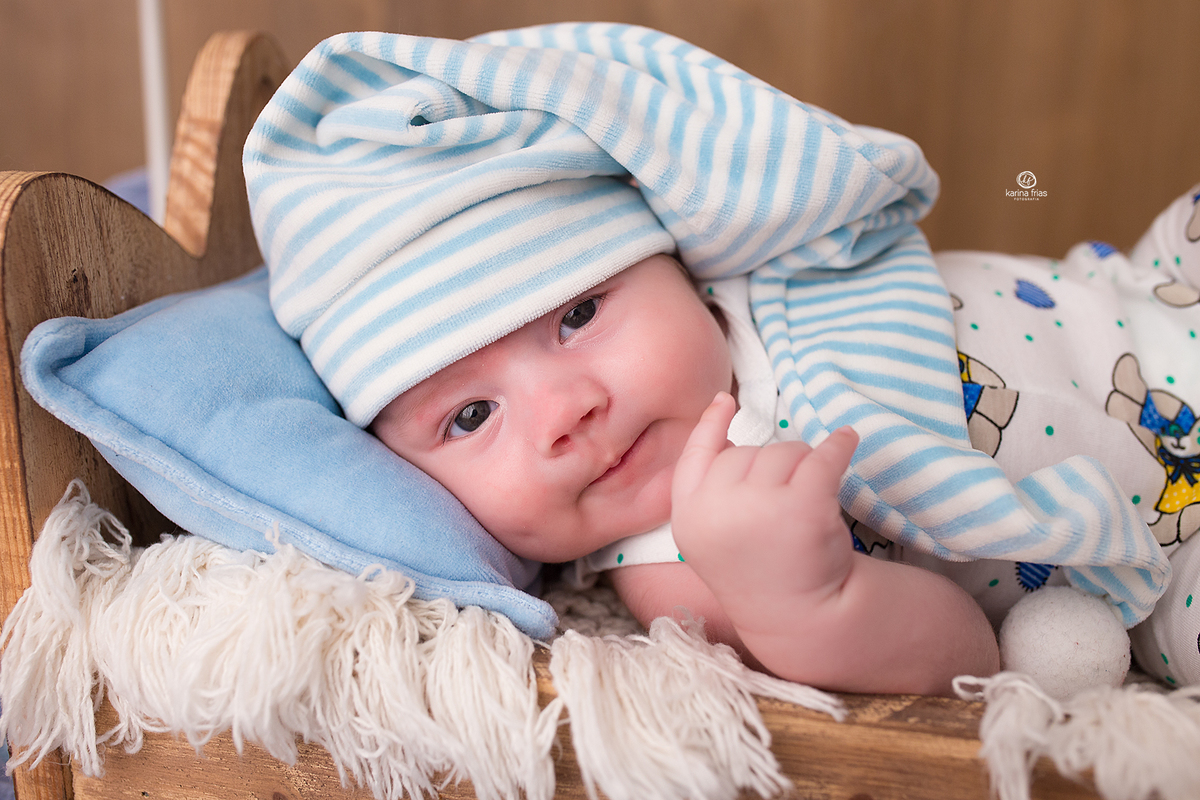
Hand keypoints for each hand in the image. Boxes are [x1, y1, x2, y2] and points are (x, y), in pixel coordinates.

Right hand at [670, 392, 858, 618]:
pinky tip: (847, 441)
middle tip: (786, 509)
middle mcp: (716, 510)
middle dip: (772, 468)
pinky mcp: (802, 506)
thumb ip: (712, 489)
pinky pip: (823, 456)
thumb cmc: (761, 571)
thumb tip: (725, 425)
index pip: (694, 457)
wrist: (802, 620)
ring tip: (808, 509)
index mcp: (688, 518)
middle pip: (748, 452)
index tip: (724, 401)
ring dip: (804, 469)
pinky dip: (840, 446)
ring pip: (785, 452)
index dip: (709, 426)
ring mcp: (757, 507)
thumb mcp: (715, 537)